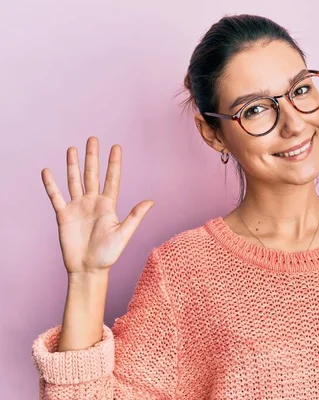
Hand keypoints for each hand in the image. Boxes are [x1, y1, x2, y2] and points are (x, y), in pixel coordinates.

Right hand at [42, 137, 153, 274]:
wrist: (88, 269)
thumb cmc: (108, 254)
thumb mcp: (124, 234)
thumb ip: (135, 216)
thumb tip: (151, 201)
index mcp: (108, 205)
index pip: (112, 179)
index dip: (113, 163)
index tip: (116, 146)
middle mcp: (93, 202)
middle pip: (92, 175)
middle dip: (92, 157)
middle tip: (93, 138)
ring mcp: (77, 207)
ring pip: (74, 181)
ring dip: (72, 165)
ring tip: (72, 148)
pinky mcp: (63, 215)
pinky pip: (56, 196)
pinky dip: (51, 184)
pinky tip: (47, 171)